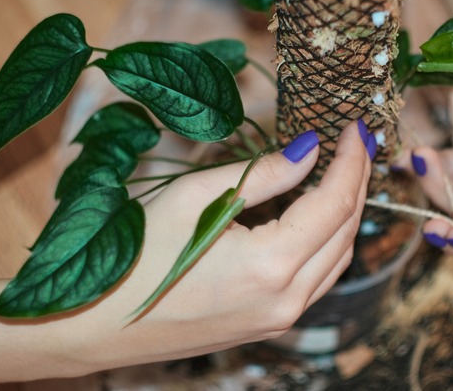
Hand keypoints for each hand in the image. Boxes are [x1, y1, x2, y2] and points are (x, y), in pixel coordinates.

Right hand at [84, 120, 371, 368]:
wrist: (96, 324)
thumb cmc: (135, 255)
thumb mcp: (196, 197)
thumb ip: (263, 174)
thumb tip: (308, 150)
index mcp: (271, 266)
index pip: (334, 203)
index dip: (350, 161)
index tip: (355, 128)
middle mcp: (286, 300)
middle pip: (344, 233)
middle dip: (356, 183)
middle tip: (355, 144)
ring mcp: (279, 320)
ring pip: (337, 260)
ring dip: (345, 215)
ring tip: (343, 173)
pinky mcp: (267, 325)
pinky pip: (317, 281)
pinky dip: (326, 244)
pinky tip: (316, 217)